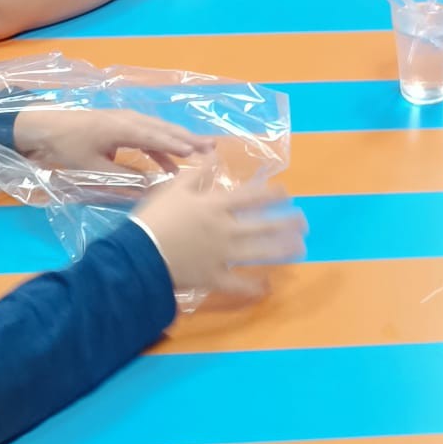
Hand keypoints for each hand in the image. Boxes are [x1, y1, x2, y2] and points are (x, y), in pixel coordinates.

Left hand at [13, 105, 213, 174]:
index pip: (156, 137)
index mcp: (123, 128)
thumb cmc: (68, 148)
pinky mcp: (122, 125)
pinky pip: (149, 134)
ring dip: (179, 141)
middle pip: (164, 129)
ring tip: (202, 151)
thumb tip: (152, 187)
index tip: (198, 154)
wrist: (45, 129)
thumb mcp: (94, 168)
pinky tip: (171, 161)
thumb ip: (124, 178)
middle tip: (212, 147)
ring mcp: (127, 119)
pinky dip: (163, 145)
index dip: (177, 146)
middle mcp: (130, 119)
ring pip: (159, 130)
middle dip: (188, 138)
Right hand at [132, 165, 307, 299]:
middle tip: (304, 222)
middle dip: (286, 223)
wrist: (138, 254)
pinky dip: (252, 288)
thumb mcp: (174, 188)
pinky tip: (266, 288)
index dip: (272, 194)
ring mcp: (222, 255)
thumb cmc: (155, 218)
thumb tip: (214, 156)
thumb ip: (197, 173)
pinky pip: (237, 284)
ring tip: (299, 248)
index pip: (251, 196)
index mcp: (216, 206)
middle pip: (263, 225)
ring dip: (281, 250)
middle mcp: (225, 229)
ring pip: (258, 252)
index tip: (287, 193)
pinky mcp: (214, 277)